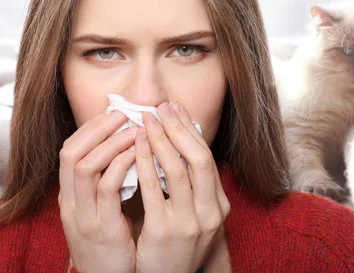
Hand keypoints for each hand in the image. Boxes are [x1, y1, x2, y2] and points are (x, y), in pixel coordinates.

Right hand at [58, 112, 138, 272]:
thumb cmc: (111, 242)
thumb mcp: (101, 210)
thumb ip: (106, 182)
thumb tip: (125, 148)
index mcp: (68, 196)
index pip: (69, 150)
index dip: (90, 128)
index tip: (113, 113)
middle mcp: (69, 203)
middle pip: (70, 152)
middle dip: (97, 128)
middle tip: (123, 114)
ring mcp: (82, 216)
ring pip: (85, 166)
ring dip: (111, 143)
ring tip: (135, 130)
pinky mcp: (102, 228)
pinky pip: (107, 188)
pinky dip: (122, 165)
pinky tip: (139, 155)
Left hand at [134, 102, 230, 272]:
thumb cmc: (177, 246)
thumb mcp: (194, 217)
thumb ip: (192, 187)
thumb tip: (181, 145)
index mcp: (219, 206)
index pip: (207, 158)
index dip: (190, 131)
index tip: (176, 110)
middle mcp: (210, 213)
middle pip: (198, 159)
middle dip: (179, 129)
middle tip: (162, 107)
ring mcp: (190, 223)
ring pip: (178, 171)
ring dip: (162, 140)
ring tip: (146, 120)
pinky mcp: (165, 231)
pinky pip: (153, 190)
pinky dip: (145, 163)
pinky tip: (135, 147)